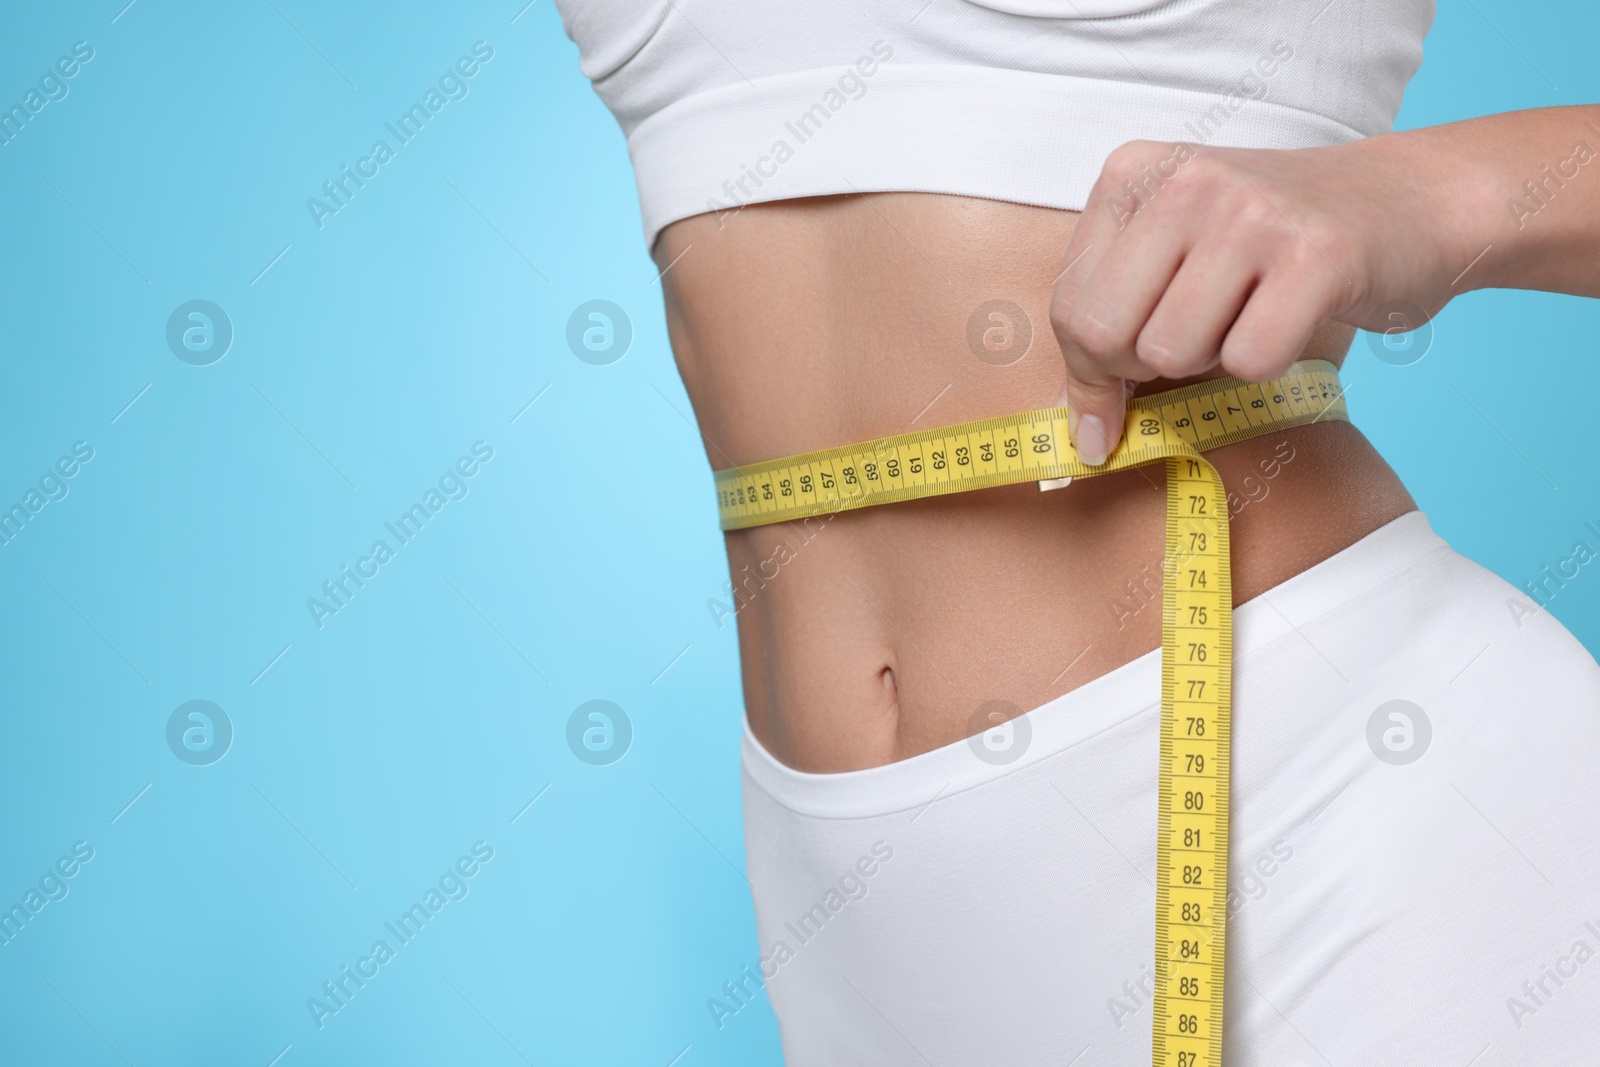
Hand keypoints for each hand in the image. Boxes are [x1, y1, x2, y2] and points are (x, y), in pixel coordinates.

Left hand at [1050, 136, 1467, 463]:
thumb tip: (1083, 441)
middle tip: (1198, 345)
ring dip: (1211, 363)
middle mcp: (1185, 181)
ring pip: (1170, 353)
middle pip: (1104, 336)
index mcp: (1133, 173)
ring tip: (1251, 315)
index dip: (1091, 372)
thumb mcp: (1177, 260)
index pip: (1068, 309)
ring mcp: (1251, 212)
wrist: (1416, 198)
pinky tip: (1294, 318)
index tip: (1121, 394)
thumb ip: (1114, 331)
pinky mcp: (1317, 254)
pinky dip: (1269, 366)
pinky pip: (1249, 362)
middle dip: (1143, 370)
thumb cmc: (1278, 248)